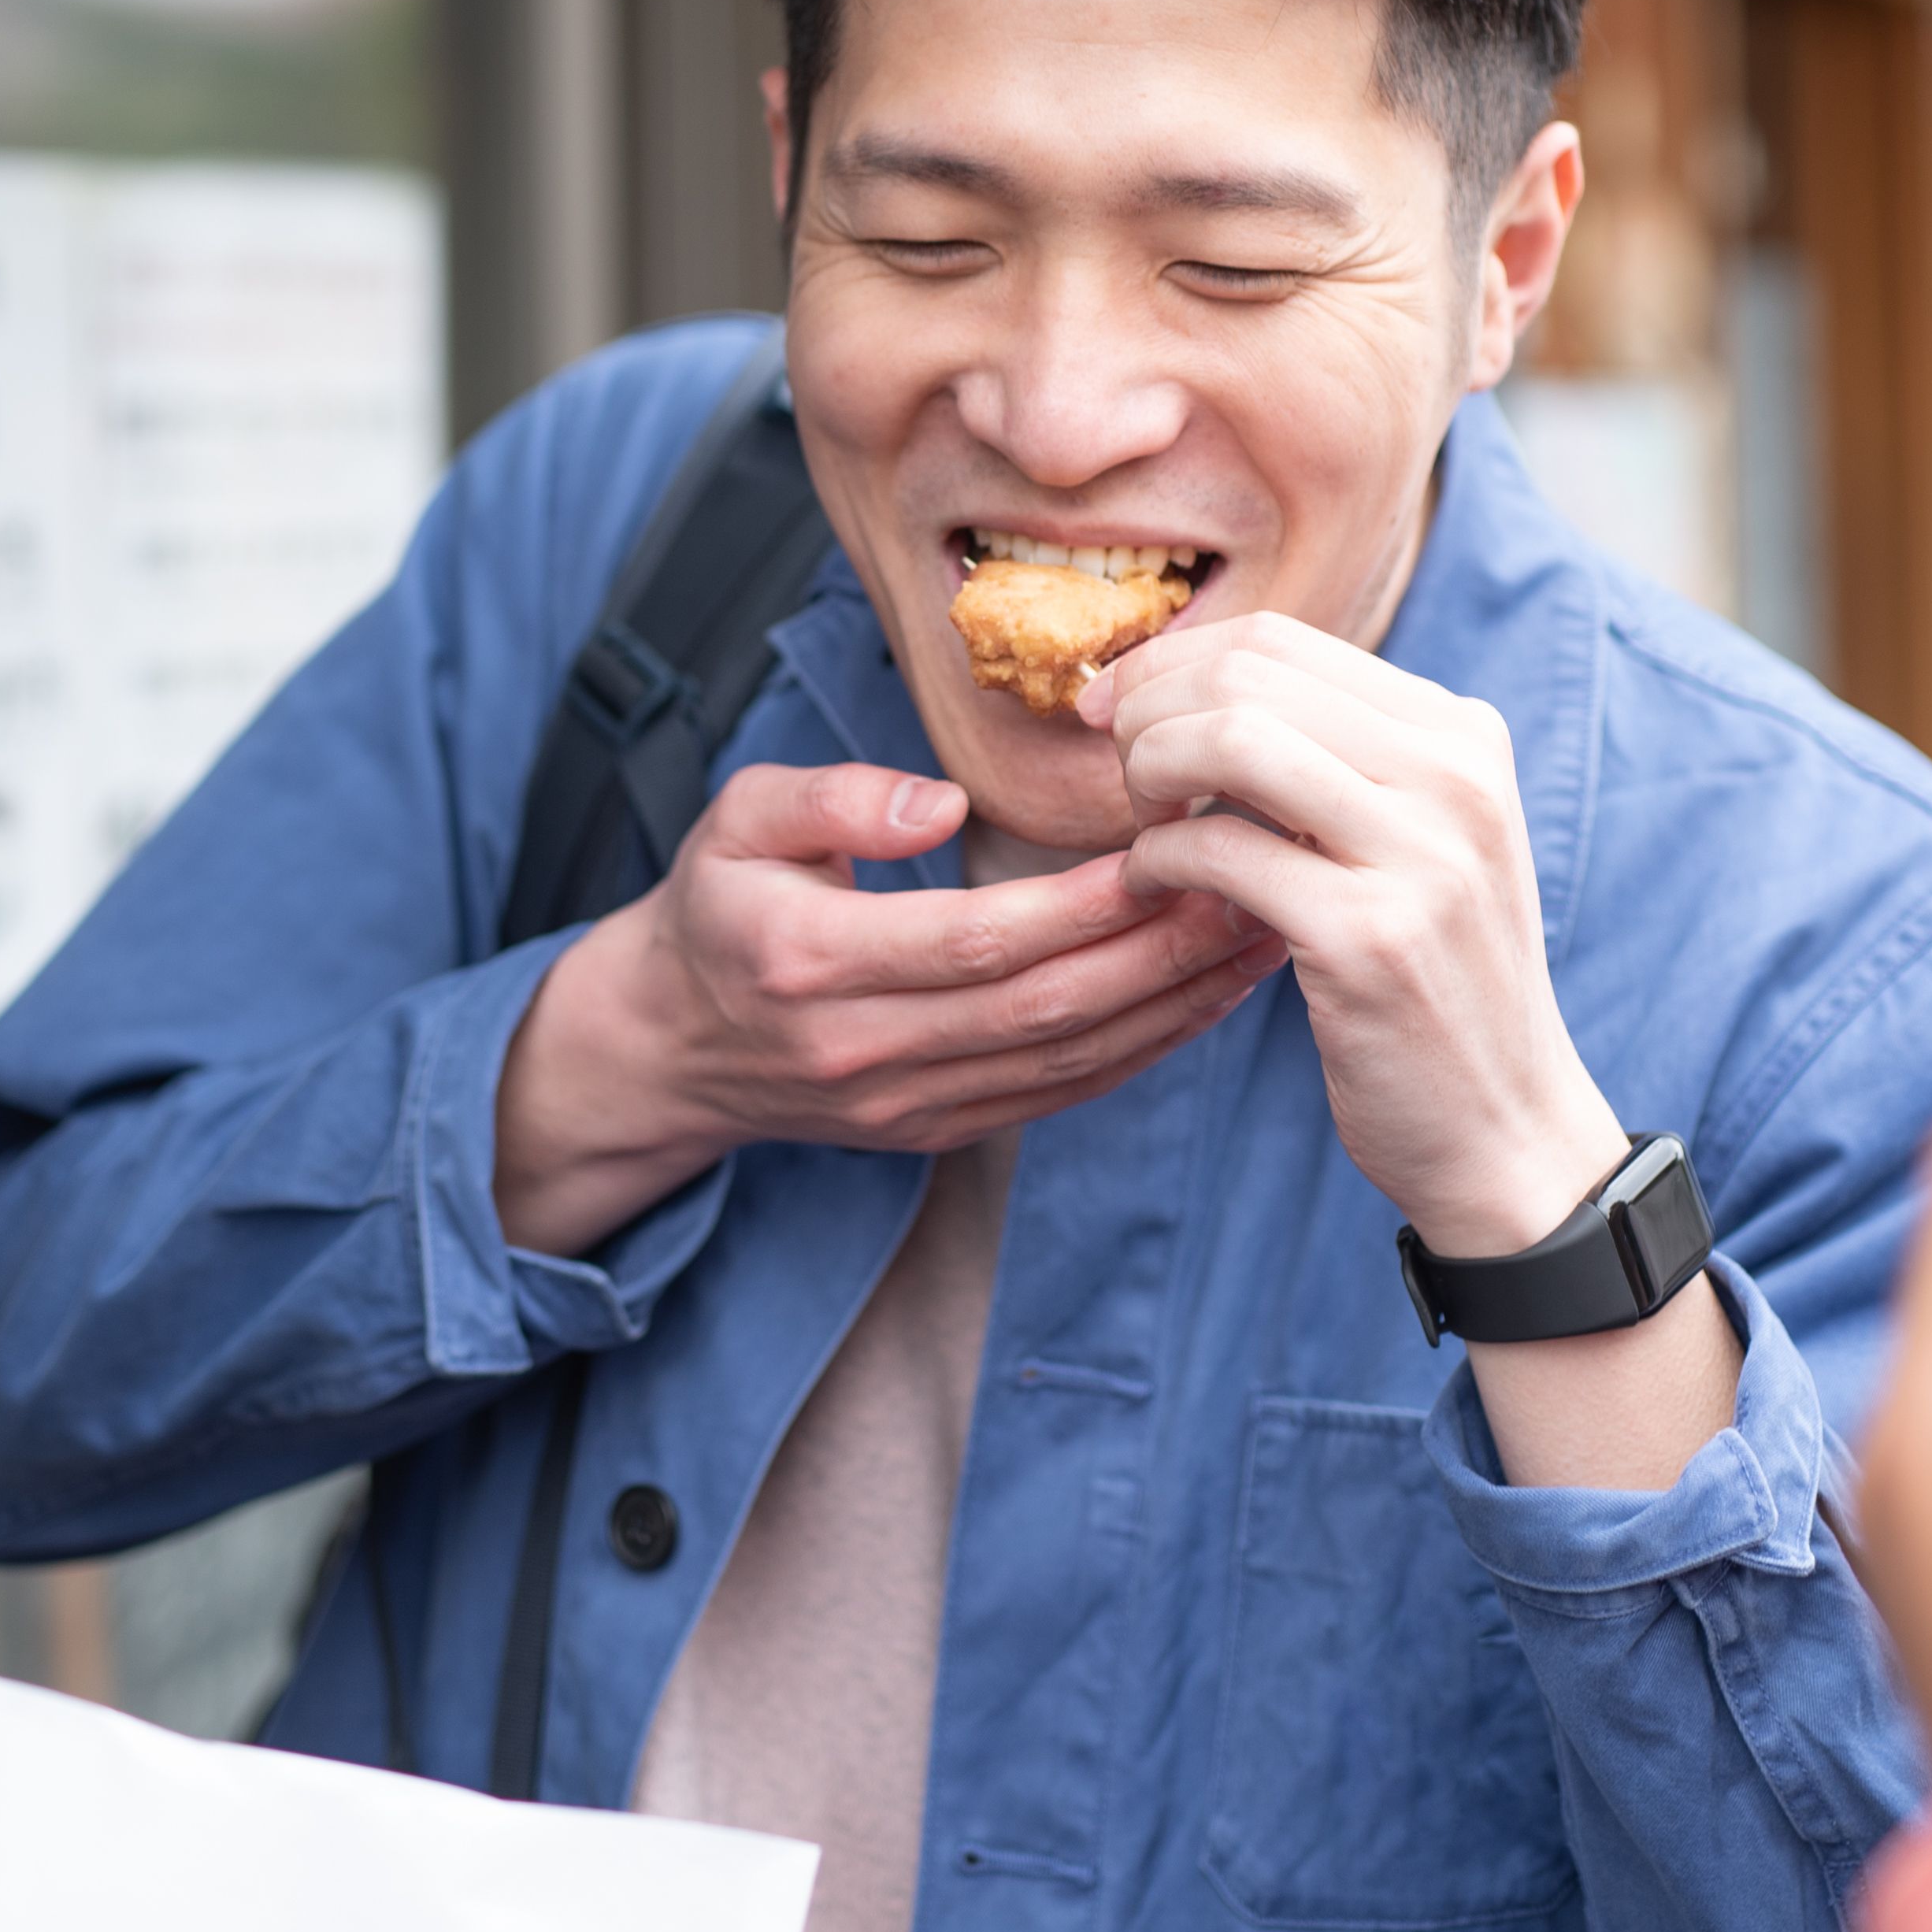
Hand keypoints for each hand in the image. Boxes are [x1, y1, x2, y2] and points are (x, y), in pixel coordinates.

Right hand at [492, 761, 1278, 1255]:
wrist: (666, 1046)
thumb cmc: (716, 908)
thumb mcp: (735, 821)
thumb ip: (830, 800)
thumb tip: (939, 807)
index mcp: (809, 961)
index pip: (973, 940)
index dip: (1081, 905)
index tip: (1170, 846)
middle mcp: (863, 1050)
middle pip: (1042, 1007)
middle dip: (1161, 952)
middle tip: (1258, 884)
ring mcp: (907, 1105)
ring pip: (1067, 1060)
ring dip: (1176, 1004)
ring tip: (1264, 932)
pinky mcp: (940, 1130)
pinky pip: (1062, 1093)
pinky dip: (1145, 1048)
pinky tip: (1209, 995)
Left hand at [1089, 614, 1734, 1491]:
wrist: (1507, 1129)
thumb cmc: (1433, 982)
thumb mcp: (1419, 841)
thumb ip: (1335, 760)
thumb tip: (1186, 684)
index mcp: (1464, 737)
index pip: (1279, 641)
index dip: (1168, 663)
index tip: (1111, 708)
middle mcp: (1456, 778)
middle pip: (1247, 674)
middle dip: (1147, 713)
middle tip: (1115, 773)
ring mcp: (1420, 856)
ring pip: (1232, 740)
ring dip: (1149, 775)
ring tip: (1141, 826)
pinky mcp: (1369, 938)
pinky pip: (1220, 853)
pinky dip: (1157, 862)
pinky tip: (1151, 889)